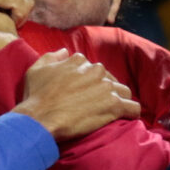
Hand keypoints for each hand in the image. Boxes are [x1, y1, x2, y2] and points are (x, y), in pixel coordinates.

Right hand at [12, 49, 139, 139]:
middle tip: (95, 105)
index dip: (89, 81)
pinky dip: (131, 113)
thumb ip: (52, 57)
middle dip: (104, 90)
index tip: (84, 92)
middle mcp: (96, 70)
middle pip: (109, 79)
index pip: (91, 68)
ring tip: (111, 112)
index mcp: (80, 61)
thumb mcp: (36, 70)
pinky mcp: (114, 105)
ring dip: (119, 100)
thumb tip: (64, 51)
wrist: (40, 118)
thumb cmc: (35, 97)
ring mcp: (106, 87)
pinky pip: (133, 108)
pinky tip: (126, 118)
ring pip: (124, 91)